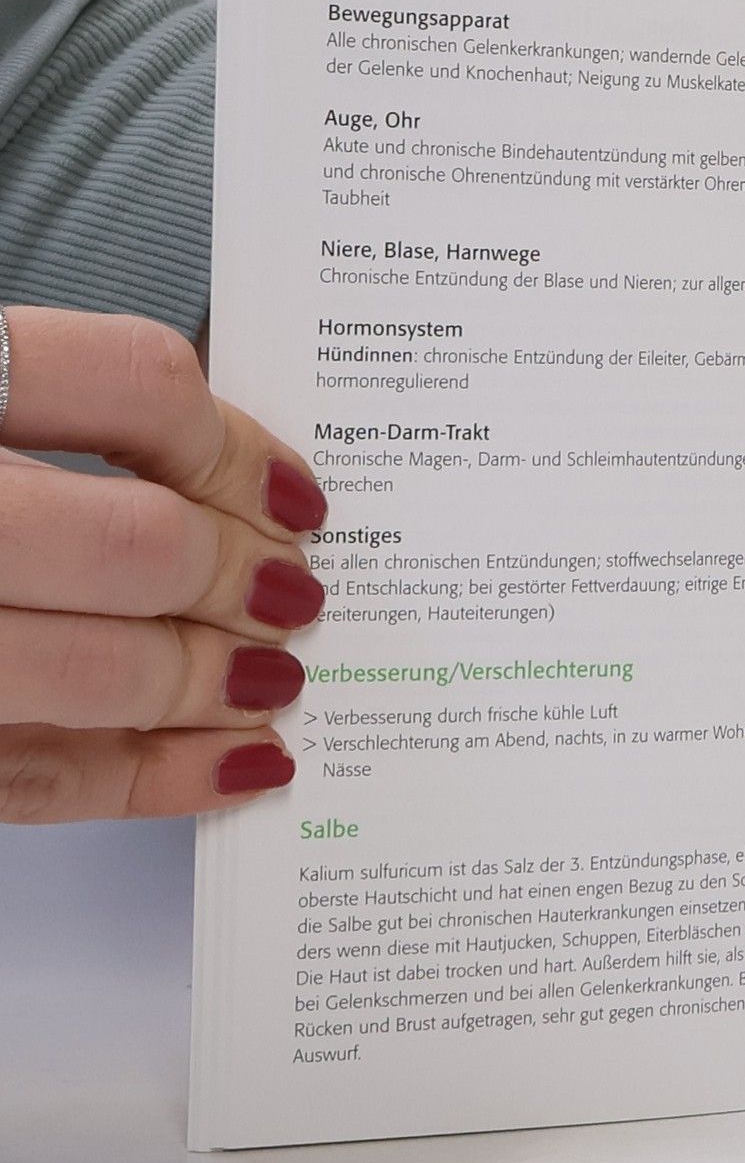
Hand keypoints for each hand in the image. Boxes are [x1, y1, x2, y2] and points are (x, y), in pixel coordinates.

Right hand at [0, 307, 327, 822]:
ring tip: (271, 679)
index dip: (238, 446)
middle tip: (292, 595)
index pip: (134, 383)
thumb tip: (242, 489)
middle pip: (134, 542)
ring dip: (210, 683)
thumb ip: (60, 415)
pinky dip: (153, 779)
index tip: (293, 495)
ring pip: (92, 671)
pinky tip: (232, 767)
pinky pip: (34, 777)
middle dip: (238, 579)